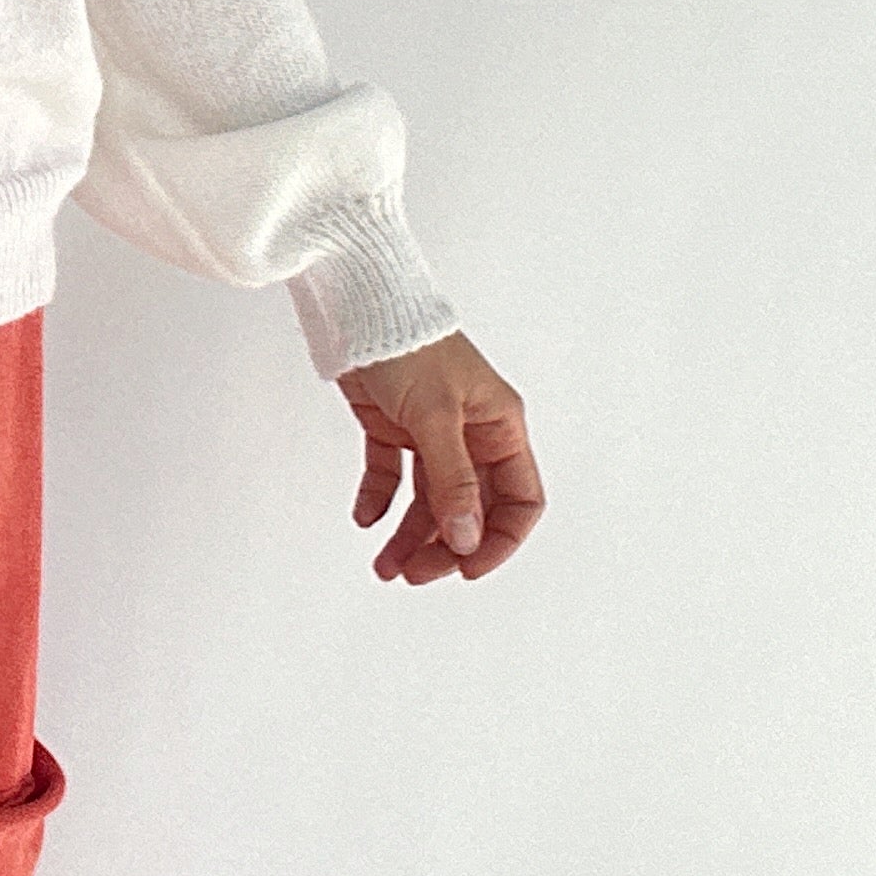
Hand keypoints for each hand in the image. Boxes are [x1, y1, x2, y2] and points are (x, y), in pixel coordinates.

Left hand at [336, 331, 541, 584]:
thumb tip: (467, 539)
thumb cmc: (407, 343)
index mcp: (500, 428)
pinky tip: (364, 518)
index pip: (519, 500)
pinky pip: (391, 475)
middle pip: (471, 509)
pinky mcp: (392, 425)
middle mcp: (471, 434)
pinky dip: (379, 499)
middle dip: (446, 547)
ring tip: (384, 567)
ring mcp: (431, 432)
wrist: (356, 302)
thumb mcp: (435, 416)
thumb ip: (453, 479)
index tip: (467, 569)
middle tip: (413, 574)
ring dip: (409, 536)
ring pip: (429, 500)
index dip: (500, 541)